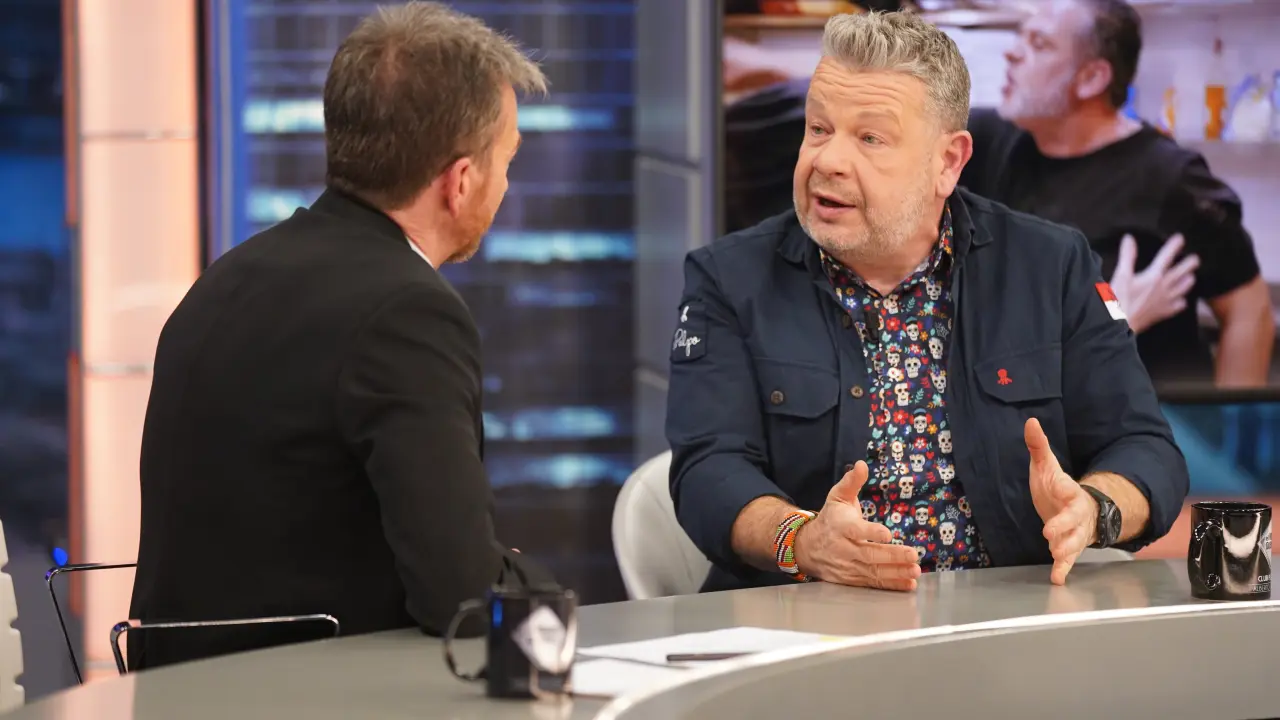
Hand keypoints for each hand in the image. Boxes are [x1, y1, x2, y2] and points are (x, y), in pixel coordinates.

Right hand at [792, 462, 921, 590]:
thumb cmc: (829, 519)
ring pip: (873, 572)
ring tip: (915, 571)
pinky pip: (872, 584)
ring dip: (896, 573)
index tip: (887, 534)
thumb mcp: (837, 497)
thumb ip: (851, 482)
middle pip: (869, 554)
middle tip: (913, 555)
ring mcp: (847, 567)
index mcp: (841, 526)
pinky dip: (891, 586)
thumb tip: (862, 464)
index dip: (871, 533)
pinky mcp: (851, 580)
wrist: (805, 547)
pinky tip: (908, 585)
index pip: (856, 531)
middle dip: (892, 556)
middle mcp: (844, 548)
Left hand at [1025, 418, 1097, 585]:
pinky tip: (1057, 578)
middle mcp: (1075, 513)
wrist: (1077, 508)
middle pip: (1073, 520)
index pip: (1067, 487)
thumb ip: (1039, 446)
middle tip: (1049, 532)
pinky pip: (1069, 559)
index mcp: (1069, 491)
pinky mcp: (1070, 547)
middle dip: (1063, 525)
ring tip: (1056, 556)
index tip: (1057, 483)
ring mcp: (1075, 532)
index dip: (1062, 486)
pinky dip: (1064, 569)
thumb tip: (1031, 421)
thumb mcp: (1046, 465)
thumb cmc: (1057, 487)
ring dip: (1065, 549)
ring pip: (1074, 542)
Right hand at [1109, 233, 1198, 333]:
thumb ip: (1127, 256)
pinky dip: (1180, 303)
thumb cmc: (1118, 300)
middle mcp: (1164, 287)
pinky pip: (1176, 307)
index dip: (1174, 246)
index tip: (1180, 238)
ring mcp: (1165, 301)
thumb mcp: (1121, 275)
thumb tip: (1129, 239)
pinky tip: (1181, 302)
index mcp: (1154, 276)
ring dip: (1188, 281)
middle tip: (1195, 258)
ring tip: (1191, 277)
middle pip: (1181, 272)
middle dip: (1189, 264)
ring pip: (1183, 289)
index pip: (1166, 257)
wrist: (1120, 325)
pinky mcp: (1162, 313)